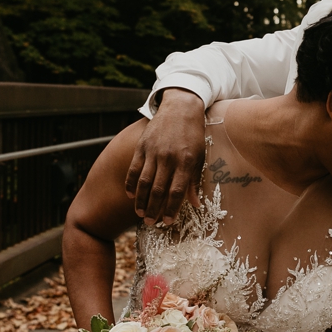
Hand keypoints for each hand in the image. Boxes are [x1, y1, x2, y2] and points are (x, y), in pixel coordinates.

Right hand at [126, 89, 207, 222]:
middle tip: (150, 223)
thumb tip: (195, 204)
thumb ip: (194, 181)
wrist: (181, 109)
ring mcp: (153, 152)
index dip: (171, 209)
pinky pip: (134, 169)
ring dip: (141, 201)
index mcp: (186, 162)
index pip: (176, 191)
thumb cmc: (194, 136)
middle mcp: (168, 158)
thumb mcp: (200, 157)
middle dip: (154, 209)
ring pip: (144, 182)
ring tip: (140, 214)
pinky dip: (130, 183)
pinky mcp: (142, 146)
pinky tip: (131, 196)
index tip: (167, 221)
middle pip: (158, 190)